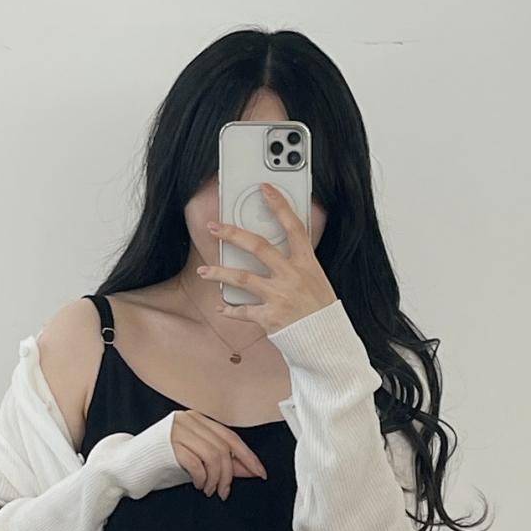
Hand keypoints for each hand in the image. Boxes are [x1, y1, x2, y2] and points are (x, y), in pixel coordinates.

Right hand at [168, 408, 267, 498]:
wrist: (126, 465)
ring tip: (210, 490)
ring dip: (216, 479)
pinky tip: (199, 485)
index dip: (247, 456)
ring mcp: (177, 431)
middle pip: (224, 447)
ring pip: (213, 456)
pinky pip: (196, 464)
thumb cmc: (160, 463)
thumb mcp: (197, 461)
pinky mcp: (168, 445)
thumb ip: (223, 462)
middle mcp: (188, 420)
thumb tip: (249, 469)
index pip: (230, 437)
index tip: (259, 472)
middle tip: (225, 491)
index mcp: (197, 419)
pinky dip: (202, 479)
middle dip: (230, 474)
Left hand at [197, 184, 338, 335]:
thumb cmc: (320, 309)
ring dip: (220, 273)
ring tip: (205, 270)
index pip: (293, 226)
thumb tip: (275, 249)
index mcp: (307, 263)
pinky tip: (220, 307)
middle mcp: (292, 276)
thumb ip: (296, 263)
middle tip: (215, 227)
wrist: (326, 341)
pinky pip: (243, 311)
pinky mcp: (269, 317)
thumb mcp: (316, 278)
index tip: (265, 189)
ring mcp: (279, 296)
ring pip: (242, 278)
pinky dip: (230, 310)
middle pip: (258, 247)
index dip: (279, 205)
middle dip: (233, 234)